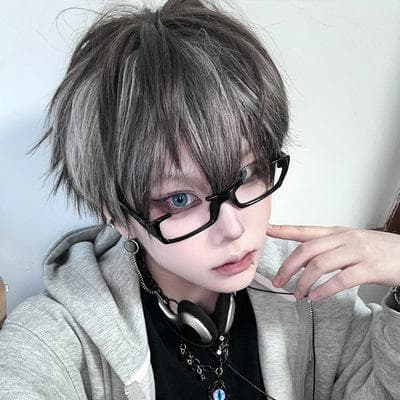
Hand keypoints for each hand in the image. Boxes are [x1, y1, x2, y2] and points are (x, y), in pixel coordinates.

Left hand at [266, 224, 399, 300]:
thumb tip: (302, 263)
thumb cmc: (379, 250)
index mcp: (338, 232)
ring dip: (304, 281)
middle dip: (288, 266)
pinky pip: (341, 279)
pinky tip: (316, 297)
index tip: (268, 230)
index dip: (285, 230)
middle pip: (307, 250)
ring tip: (298, 293)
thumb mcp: (351, 243)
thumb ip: (327, 250)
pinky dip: (324, 290)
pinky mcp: (370, 268)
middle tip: (278, 281)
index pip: (306, 230)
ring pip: (320, 264)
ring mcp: (358, 252)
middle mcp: (345, 239)